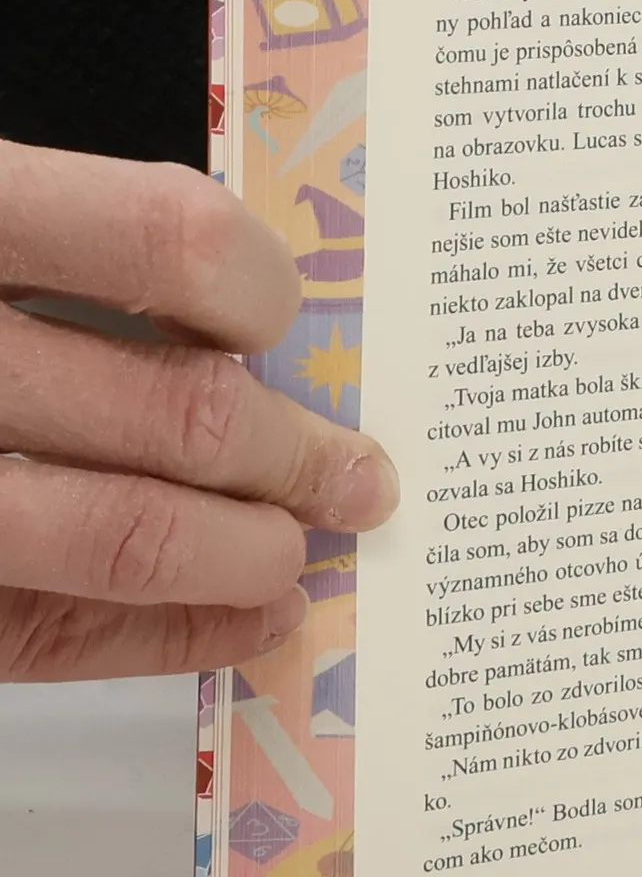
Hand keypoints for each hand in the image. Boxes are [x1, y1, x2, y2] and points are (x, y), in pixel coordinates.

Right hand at [0, 141, 397, 680]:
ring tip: (296, 555)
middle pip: (175, 406)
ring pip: (121, 531)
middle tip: (358, 477)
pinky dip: (168, 636)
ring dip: (246, 554)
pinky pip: (49, 634)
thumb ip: (63, 253)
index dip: (253, 286)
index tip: (278, 317)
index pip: (161, 240)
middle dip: (294, 454)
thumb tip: (252, 320)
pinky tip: (239, 622)